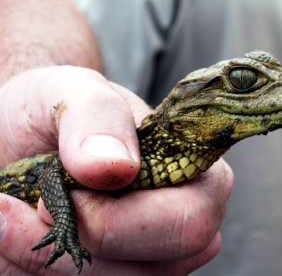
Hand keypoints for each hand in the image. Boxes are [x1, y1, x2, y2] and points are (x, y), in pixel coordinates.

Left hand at [0, 66, 233, 274]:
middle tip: (33, 204)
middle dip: (83, 242)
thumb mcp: (73, 90)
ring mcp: (152, 253)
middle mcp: (183, 221)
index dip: (122, 218)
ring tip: (13, 211)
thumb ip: (99, 115)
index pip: (188, 221)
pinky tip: (19, 231)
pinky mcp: (118, 270)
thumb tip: (117, 167)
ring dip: (50, 258)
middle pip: (157, 269)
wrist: (26, 134)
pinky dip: (35, 269)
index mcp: (196, 174)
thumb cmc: (59, 109)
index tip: (68, 189)